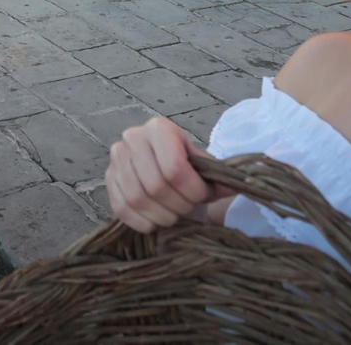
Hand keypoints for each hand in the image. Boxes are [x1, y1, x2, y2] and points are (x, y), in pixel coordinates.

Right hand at [105, 116, 217, 232]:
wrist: (164, 165)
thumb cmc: (188, 166)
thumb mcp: (205, 166)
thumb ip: (221, 177)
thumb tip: (242, 187)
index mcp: (159, 128)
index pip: (174, 168)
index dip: (192, 191)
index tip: (202, 197)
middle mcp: (132, 137)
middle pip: (155, 186)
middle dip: (178, 206)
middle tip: (189, 210)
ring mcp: (116, 158)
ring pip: (137, 199)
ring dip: (161, 216)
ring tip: (174, 216)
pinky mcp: (108, 179)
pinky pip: (121, 208)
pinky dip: (142, 222)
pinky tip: (156, 222)